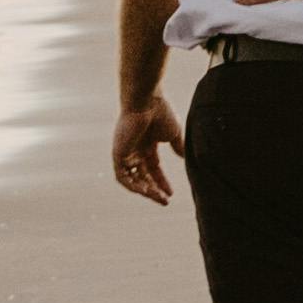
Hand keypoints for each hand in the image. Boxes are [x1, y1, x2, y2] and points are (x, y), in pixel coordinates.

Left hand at [110, 85, 180, 205]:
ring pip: (133, 179)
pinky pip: (123, 177)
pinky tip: (146, 191)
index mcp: (147, 145)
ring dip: (145, 190)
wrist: (147, 102)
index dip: (162, 181)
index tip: (171, 193)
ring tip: (158, 198)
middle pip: (143, 176)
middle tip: (165, 201)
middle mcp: (135, 150)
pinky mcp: (118, 154)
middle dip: (154, 189)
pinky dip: (134, 185)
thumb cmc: (161, 113)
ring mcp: (126, 153)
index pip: (154, 168)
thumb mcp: (173, 134)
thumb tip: (184, 157)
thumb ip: (178, 146)